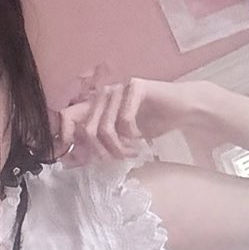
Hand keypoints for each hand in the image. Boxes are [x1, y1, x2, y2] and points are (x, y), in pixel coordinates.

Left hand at [56, 77, 214, 164]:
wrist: (182, 109)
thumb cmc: (152, 124)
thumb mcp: (120, 140)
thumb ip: (96, 147)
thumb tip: (68, 162)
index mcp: (96, 104)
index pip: (67, 117)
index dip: (66, 138)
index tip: (73, 160)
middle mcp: (103, 94)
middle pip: (87, 130)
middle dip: (101, 152)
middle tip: (117, 159)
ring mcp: (119, 89)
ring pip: (105, 128)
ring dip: (119, 148)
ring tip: (132, 152)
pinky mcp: (136, 87)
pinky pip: (125, 120)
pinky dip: (132, 136)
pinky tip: (141, 138)